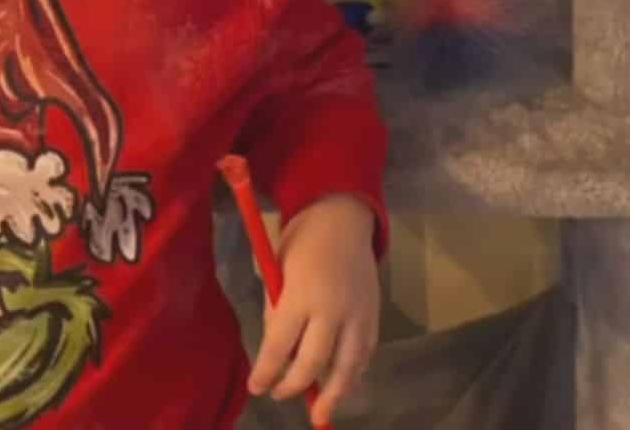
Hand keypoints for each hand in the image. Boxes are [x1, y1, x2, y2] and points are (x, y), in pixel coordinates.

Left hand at [247, 194, 378, 425]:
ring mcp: (357, 312)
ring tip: (321, 415)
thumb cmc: (302, 243)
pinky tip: (343, 386)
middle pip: (313, 362)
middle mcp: (332, 308)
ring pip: (347, 365)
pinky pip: (365, 352)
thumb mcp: (278, 273)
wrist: (342, 219)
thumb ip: (278, 313)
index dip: (266, 373)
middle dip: (294, 386)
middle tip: (280, 395)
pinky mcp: (374, 313)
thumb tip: (277, 355)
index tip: (256, 388)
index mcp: (301, 294)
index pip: (279, 346)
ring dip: (333, 394)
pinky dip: (355, 373)